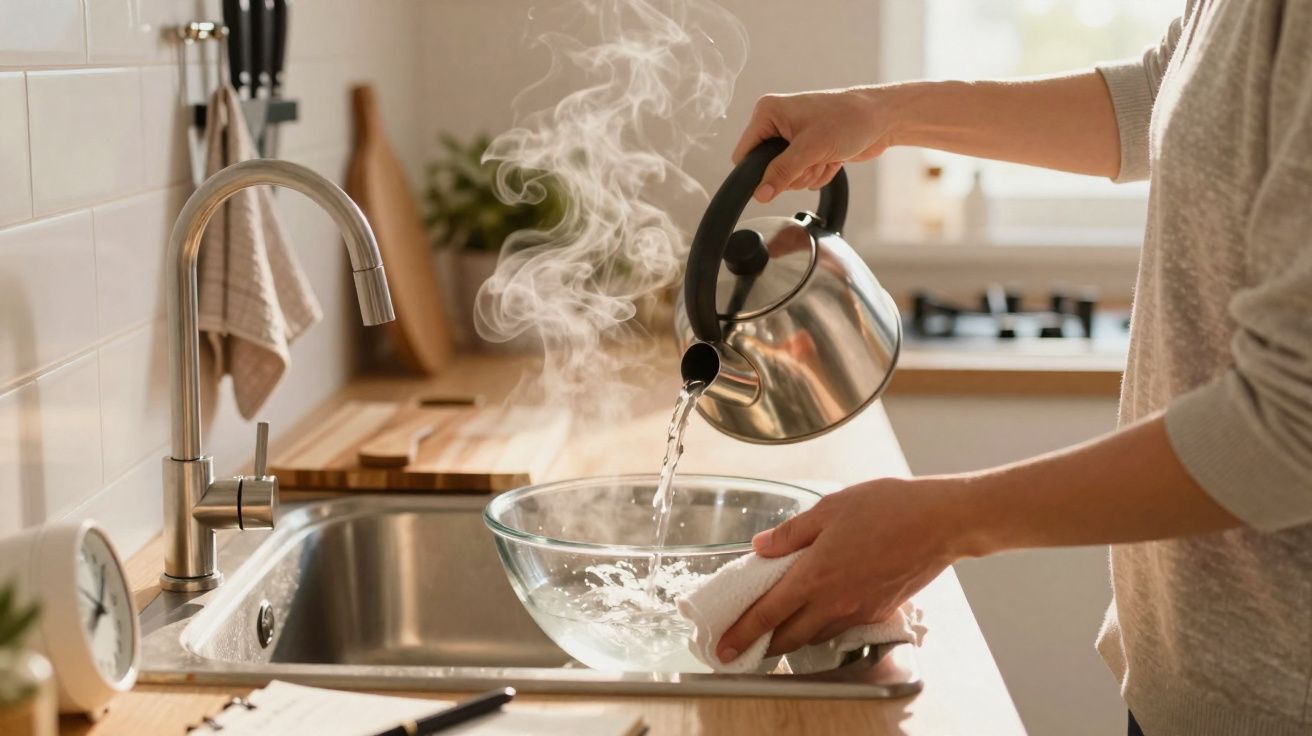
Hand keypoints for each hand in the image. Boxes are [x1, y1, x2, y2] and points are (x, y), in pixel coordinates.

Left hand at [716, 477, 967, 661]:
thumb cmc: (887, 509)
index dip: (742, 634)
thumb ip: (790, 533)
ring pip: (816, 635)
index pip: (767, 614)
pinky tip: (823, 608)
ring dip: (795, 635)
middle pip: (789, 637)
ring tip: (782, 624)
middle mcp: (834, 602)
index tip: (724, 647)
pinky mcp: (879, 613)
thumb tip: (760, 547)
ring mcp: (858, 611)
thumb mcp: (829, 509)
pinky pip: (842, 627)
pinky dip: (824, 625)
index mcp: (814, 576)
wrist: (939, 523)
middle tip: (748, 641)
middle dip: (765, 644)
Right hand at [732, 85, 900, 201]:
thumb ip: (782, 173)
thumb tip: (760, 194)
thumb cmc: (849, 119)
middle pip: (766, 170)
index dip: (759, 171)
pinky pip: (802, 176)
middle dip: (792, 174)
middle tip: (813, 159)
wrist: (883, 118)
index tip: (782, 175)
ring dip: (808, 175)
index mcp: (768, 112)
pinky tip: (833, 158)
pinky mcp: (808, 149)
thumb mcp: (811, 148)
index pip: (744, 154)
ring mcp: (793, 137)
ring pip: (786, 177)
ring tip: (826, 156)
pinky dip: (818, 173)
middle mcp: (777, 123)